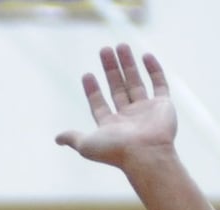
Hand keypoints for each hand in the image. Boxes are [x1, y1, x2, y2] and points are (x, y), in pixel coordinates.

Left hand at [55, 44, 178, 170]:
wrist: (145, 155)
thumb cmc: (115, 151)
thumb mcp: (87, 144)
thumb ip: (73, 138)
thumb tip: (57, 139)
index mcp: (111, 127)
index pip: (99, 105)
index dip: (92, 91)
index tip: (87, 75)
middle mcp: (128, 118)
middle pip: (117, 89)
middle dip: (110, 70)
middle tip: (104, 49)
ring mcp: (146, 111)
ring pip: (136, 82)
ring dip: (128, 65)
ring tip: (120, 45)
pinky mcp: (163, 105)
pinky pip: (159, 84)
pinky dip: (154, 70)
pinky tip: (145, 55)